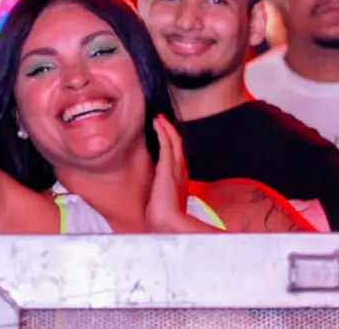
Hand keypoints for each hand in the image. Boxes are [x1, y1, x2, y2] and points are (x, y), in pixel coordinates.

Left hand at [145, 115, 194, 232]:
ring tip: (159, 118)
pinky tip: (157, 123)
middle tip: (163, 120)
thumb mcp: (166, 202)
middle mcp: (180, 171)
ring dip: (166, 128)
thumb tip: (160, 195)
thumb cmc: (165, 215)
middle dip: (171, 131)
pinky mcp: (168, 166)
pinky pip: (166, 143)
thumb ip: (166, 195)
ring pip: (174, 141)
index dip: (173, 143)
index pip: (178, 156)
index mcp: (181, 179)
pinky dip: (163, 131)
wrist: (166, 221)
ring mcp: (175, 167)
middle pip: (178, 145)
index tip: (166, 134)